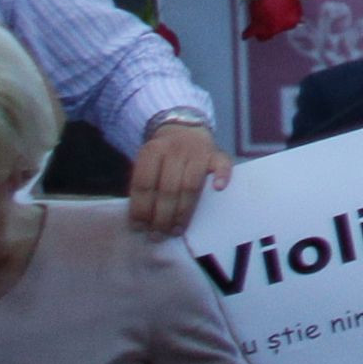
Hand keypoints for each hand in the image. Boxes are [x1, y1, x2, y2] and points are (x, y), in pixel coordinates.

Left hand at [124, 118, 231, 236]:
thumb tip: (140, 223)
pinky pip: (222, 165)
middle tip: (157, 235)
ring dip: (183, 212)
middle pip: (167, 188)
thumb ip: (144, 187)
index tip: (139, 228)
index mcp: (152, 151)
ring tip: (175, 230)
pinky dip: (222, 176)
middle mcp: (174, 149)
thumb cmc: (164, 157)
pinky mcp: (217, 153)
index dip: (140, 208)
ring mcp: (198, 150)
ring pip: (190, 185)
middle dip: (161, 216)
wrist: (185, 127)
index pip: (144, 184)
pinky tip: (218, 189)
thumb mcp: (147, 163)